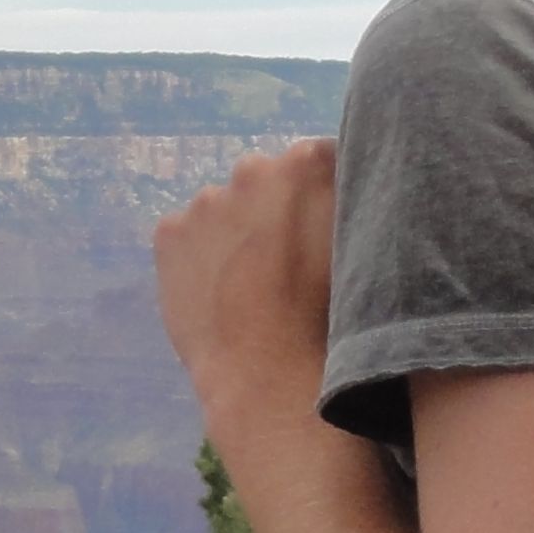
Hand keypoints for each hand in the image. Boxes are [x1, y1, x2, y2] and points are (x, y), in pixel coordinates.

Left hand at [154, 139, 337, 446]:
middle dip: (276, 209)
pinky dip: (199, 254)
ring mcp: (205, 200)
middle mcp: (252, 168)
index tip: (326, 229)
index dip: (324, 195)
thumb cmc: (332, 312)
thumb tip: (343, 188)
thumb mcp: (365, 249)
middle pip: (267, 181)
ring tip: (249, 283)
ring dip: (236, 232)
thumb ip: (354, 203)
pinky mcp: (168, 233)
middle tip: (287, 260)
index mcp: (307, 164)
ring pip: (224, 209)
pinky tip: (217, 290)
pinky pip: (187, 235)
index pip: (319, 162)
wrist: (267, 370)